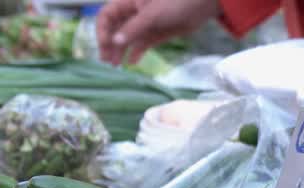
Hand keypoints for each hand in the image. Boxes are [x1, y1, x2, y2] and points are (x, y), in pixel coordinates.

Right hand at [97, 0, 219, 65]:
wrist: (201, 5)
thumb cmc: (175, 2)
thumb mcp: (151, 14)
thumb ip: (133, 28)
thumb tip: (115, 42)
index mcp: (128, 2)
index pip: (106, 16)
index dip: (102, 31)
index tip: (104, 46)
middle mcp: (134, 13)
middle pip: (115, 29)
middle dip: (109, 44)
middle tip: (106, 61)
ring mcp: (145, 24)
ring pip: (127, 38)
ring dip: (120, 51)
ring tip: (116, 65)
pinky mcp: (156, 34)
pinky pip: (142, 44)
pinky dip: (136, 53)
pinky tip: (132, 63)